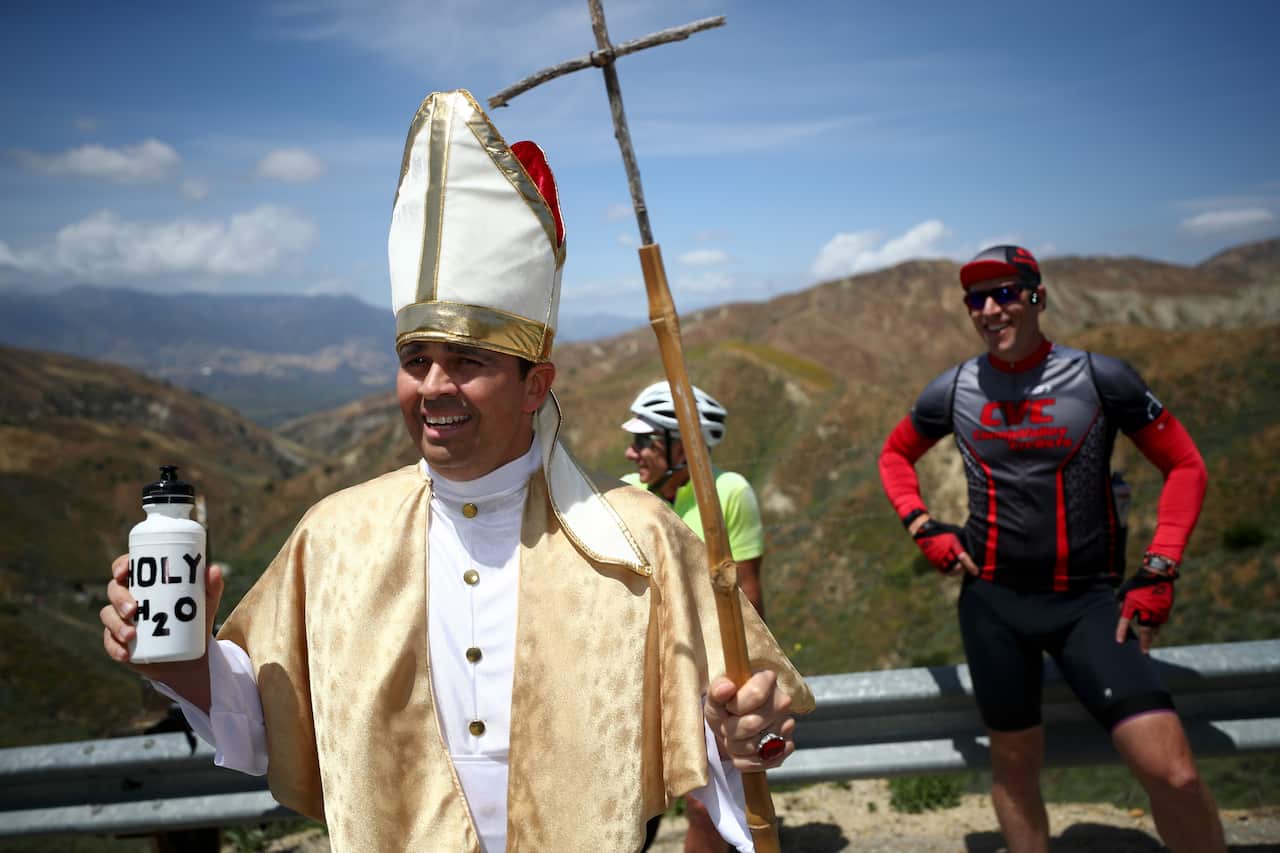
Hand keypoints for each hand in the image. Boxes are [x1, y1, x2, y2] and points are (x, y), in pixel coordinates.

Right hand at [100, 553, 223, 710]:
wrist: (190, 656)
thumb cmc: (195, 622)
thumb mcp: (205, 604)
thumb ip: (212, 587)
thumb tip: (213, 570)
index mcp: (145, 584)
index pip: (125, 568)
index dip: (120, 566)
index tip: (124, 572)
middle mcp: (129, 599)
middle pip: (114, 591)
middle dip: (119, 599)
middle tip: (133, 610)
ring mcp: (121, 621)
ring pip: (108, 617)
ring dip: (116, 625)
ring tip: (131, 635)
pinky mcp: (119, 643)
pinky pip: (110, 643)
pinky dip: (114, 648)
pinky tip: (125, 654)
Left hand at [703, 670, 795, 771]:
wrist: (731, 729)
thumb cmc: (724, 708)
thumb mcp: (715, 697)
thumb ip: (717, 689)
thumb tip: (726, 687)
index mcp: (767, 680)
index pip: (756, 694)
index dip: (736, 706)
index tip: (728, 707)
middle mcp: (782, 701)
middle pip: (752, 724)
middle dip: (731, 730)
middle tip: (726, 727)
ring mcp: (787, 725)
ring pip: (756, 745)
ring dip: (736, 747)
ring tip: (733, 738)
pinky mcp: (787, 747)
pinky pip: (764, 761)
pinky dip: (746, 761)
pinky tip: (742, 751)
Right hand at [912, 519, 978, 575]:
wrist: (924, 531)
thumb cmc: (944, 529)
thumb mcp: (958, 531)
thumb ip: (965, 541)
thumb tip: (971, 553)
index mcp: (952, 542)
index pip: (963, 557)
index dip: (970, 566)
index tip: (976, 572)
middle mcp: (944, 551)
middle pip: (957, 566)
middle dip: (964, 568)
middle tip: (969, 568)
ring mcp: (938, 557)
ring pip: (950, 570)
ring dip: (957, 571)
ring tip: (961, 568)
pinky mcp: (933, 561)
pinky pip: (943, 570)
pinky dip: (950, 572)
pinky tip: (954, 569)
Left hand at [1115, 568, 1175, 653]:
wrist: (1157, 573)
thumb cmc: (1138, 582)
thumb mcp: (1125, 591)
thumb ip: (1122, 604)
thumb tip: (1119, 614)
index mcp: (1132, 602)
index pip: (1125, 619)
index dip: (1121, 630)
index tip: (1119, 641)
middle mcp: (1145, 608)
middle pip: (1145, 629)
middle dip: (1145, 642)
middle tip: (1144, 652)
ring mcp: (1157, 609)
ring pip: (1155, 627)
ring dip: (1152, 635)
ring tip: (1148, 643)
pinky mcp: (1165, 609)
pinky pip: (1161, 621)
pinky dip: (1158, 626)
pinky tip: (1155, 630)